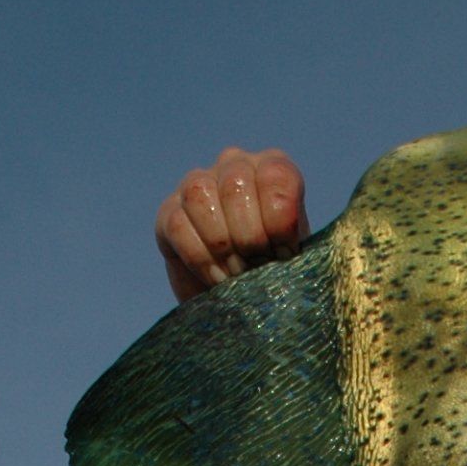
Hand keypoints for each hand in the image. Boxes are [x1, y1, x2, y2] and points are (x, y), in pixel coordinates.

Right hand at [155, 149, 307, 301]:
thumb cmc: (274, 273)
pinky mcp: (170, 212)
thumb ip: (292, 244)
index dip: (280, 222)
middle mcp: (235, 165)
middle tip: (255, 268)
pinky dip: (199, 258)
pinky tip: (215, 279)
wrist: (241, 300)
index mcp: (273, 169)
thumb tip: (280, 255)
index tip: (284, 254)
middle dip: (248, 236)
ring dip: (220, 243)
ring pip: (200, 194)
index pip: (276, 176)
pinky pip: (177, 224)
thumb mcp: (296, 258)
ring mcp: (199, 184)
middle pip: (236, 184)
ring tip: (234, 275)